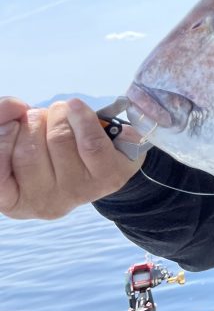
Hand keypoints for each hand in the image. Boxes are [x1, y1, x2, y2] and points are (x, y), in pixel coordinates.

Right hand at [0, 97, 143, 219]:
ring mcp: (76, 193)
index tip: (12, 123)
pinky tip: (76, 107)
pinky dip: (83, 117)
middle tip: (39, 117)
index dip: (2, 140)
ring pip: (59, 139)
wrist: (104, 156)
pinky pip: (91, 142)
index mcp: (12, 200)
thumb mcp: (19, 140)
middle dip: (32, 122)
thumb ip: (5, 124)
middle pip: (28, 151)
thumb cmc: (49, 147)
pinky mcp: (106, 179)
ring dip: (57, 114)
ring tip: (60, 113)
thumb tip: (14, 106)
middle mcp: (43, 203)